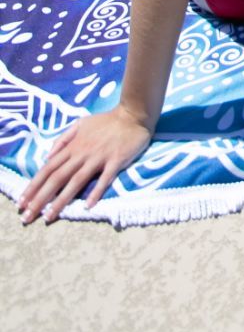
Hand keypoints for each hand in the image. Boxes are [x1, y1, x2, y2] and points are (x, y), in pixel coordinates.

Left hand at [17, 106, 151, 223]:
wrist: (133, 115)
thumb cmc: (106, 121)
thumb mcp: (80, 124)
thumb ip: (63, 139)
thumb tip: (47, 157)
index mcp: (73, 146)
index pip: (48, 168)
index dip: (34, 185)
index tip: (22, 202)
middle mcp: (82, 153)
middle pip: (58, 178)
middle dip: (41, 198)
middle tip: (28, 216)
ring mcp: (99, 157)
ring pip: (76, 181)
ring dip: (62, 200)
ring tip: (50, 216)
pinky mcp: (116, 161)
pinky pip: (105, 178)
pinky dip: (96, 191)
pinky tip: (88, 206)